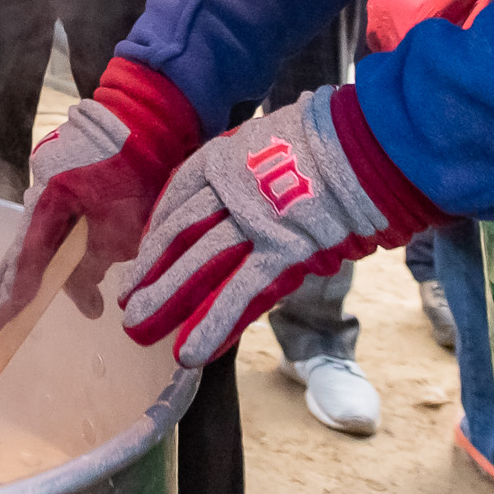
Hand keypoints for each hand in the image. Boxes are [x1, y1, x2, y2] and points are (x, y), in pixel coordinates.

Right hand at [0, 60, 201, 326]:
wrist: (145, 120)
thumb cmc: (142, 176)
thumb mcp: (123, 232)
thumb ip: (95, 267)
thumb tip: (88, 305)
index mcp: (52, 201)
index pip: (28, 258)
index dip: (12, 294)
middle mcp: (39, 190)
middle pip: (21, 247)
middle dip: (6, 283)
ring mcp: (44, 179)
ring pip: (33, 232)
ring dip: (31, 265)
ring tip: (14, 297)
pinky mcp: (56, 173)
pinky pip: (45, 216)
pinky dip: (48, 242)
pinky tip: (50, 260)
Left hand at [120, 85, 444, 365]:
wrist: (366, 140)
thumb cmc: (326, 143)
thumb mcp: (270, 142)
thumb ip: (250, 171)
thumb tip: (239, 196)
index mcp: (220, 159)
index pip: (176, 203)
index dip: (156, 236)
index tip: (142, 260)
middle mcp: (227, 188)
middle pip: (177, 236)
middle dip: (150, 273)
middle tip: (127, 303)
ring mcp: (252, 218)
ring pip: (198, 264)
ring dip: (166, 300)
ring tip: (138, 329)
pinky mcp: (281, 248)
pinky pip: (239, 291)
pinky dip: (212, 324)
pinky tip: (190, 352)